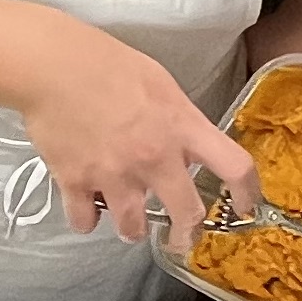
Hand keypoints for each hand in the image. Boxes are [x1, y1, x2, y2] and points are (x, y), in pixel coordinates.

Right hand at [11, 16, 260, 246]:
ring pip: (133, 228)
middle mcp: (154, 158)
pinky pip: (85, 220)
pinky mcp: (77, 182)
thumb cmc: (104, 62)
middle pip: (188, 214)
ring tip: (127, 222)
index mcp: (181, 127)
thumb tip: (184, 143)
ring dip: (133, 229)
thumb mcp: (159, 82)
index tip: (247, 205)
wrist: (52, 66)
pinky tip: (85, 206)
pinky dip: (86, 218)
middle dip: (186, 233)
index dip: (249, 191)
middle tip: (181, 238)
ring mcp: (115, 175)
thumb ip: (177, 118)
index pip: (234, 166)